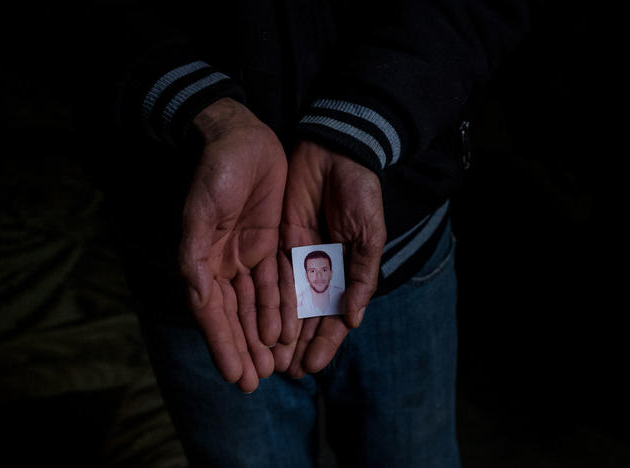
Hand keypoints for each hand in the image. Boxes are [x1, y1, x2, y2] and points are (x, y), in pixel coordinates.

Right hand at [179, 98, 286, 391]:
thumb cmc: (216, 173)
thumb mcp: (201, 211)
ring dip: (265, 336)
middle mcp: (225, 264)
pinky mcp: (271, 243)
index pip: (213, 313)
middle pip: (236, 317)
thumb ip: (195, 255)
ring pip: (258, 305)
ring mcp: (249, 255)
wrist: (242, 139)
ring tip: (275, 366)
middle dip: (246, 349)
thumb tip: (196, 296)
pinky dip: (282, 308)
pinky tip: (288, 331)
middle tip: (258, 382)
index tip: (235, 376)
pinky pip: (279, 282)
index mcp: (204, 260)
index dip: (223, 345)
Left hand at [273, 141, 385, 376]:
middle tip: (285, 372)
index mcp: (347, 270)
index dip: (325, 342)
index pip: (335, 314)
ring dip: (279, 331)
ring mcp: (299, 257)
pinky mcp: (278, 241)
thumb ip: (362, 276)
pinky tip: (259, 324)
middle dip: (298, 344)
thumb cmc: (360, 191)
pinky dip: (267, 301)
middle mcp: (322, 269)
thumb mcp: (369, 234)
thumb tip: (353, 319)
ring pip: (287, 302)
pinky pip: (271, 277)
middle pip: (308, 315)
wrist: (335, 151)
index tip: (313, 366)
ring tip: (269, 357)